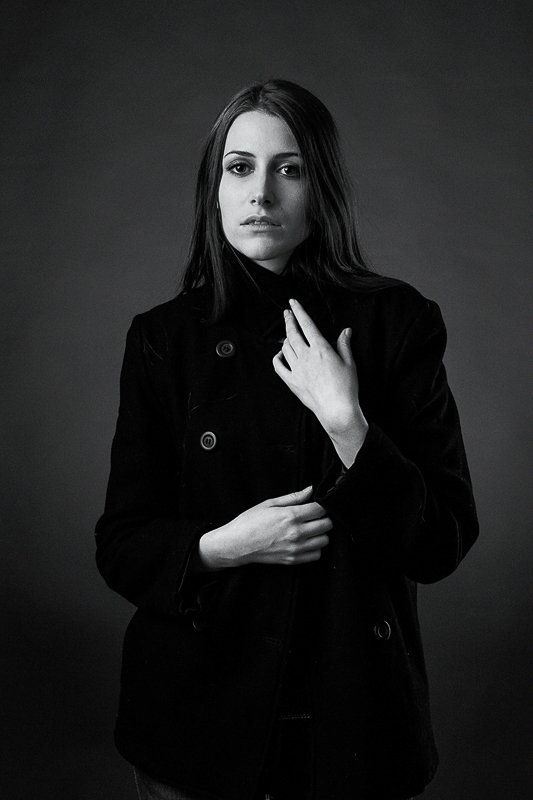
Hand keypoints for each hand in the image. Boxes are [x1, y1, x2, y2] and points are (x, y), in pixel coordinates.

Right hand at [198, 486, 331, 568]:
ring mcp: (295, 548)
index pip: (320, 509)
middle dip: (323, 518)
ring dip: (320, 533)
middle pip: (326, 525)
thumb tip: (310, 489)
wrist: (236, 544)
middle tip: (314, 516)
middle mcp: (296, 533)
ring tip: (309, 529)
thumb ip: (293, 497)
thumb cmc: (249, 522)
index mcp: (290, 516)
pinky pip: (316, 554)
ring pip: (324, 540)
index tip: (316, 505)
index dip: (321, 505)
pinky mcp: (293, 560)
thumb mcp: (269, 503)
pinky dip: (314, 548)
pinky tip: (305, 541)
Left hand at [272, 299, 367, 454]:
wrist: (337, 410)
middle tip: (287, 313)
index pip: (307, 324)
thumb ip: (344, 345)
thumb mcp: (350, 363)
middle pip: (293, 333)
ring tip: (288, 333)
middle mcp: (306, 356)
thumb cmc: (346, 387)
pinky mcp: (292, 382)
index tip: (293, 303)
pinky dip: (277, 357)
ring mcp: (297, 369)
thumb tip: (346, 331)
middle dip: (289, 321)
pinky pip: (279, 366)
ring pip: (286, 347)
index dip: (299, 311)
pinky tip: (280, 354)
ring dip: (286, 338)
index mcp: (321, 349)